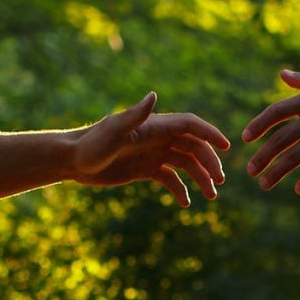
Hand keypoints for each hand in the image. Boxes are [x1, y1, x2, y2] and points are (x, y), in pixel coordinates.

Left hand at [70, 93, 230, 205]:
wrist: (73, 161)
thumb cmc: (91, 144)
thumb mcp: (113, 131)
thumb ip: (135, 115)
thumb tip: (154, 96)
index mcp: (154, 126)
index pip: (189, 125)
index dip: (209, 133)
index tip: (227, 147)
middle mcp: (157, 138)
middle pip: (193, 146)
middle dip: (209, 162)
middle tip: (220, 182)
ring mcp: (153, 154)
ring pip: (185, 164)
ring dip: (201, 178)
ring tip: (212, 196)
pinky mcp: (145, 170)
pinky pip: (170, 179)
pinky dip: (181, 190)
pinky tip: (187, 203)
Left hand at [242, 67, 299, 194]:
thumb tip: (282, 75)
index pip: (276, 112)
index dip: (258, 125)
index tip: (245, 138)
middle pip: (281, 138)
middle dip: (263, 156)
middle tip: (250, 170)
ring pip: (296, 156)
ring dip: (277, 172)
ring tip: (264, 184)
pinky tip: (298, 190)